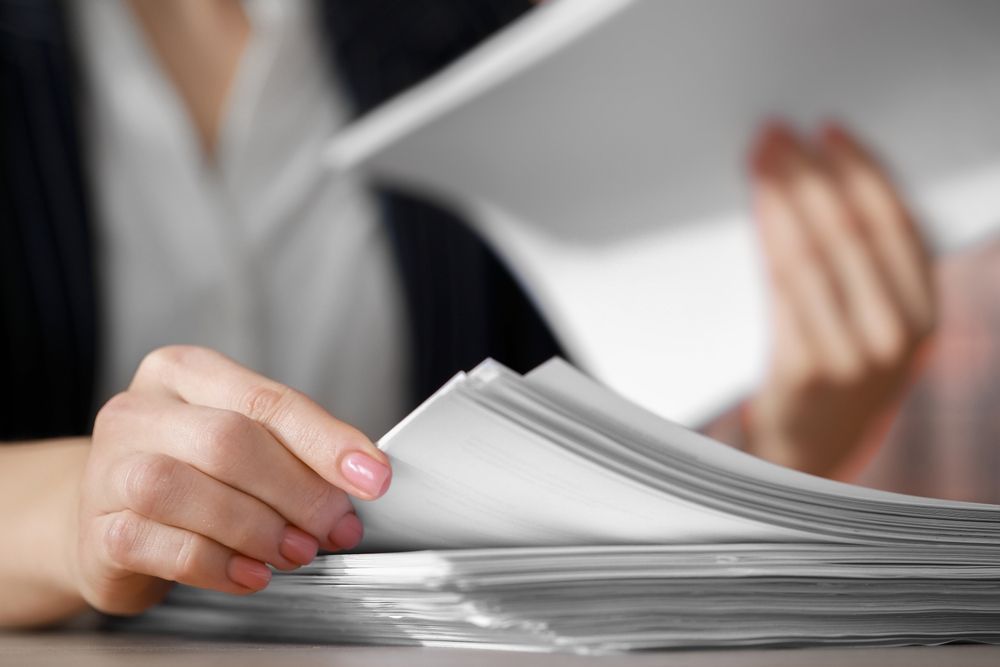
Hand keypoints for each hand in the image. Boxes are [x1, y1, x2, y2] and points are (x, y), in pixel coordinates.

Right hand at [73, 346, 391, 614]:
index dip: (326, 441)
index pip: (266, 400)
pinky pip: (166, 547)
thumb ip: (293, 449)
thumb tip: (360, 477)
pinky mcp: (98, 531)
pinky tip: (252, 573)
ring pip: (186, 489)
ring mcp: (110, 469)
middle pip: (228, 440)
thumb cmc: (189, 470)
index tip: (371, 476)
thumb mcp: (241, 442)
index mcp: (183, 373)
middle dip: (297, 491)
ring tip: (296, 551)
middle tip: (336, 527)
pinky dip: (221, 565)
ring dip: (258, 527)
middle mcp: (139, 411)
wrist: (106, 514)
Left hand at [745, 123, 935, 476]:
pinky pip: (784, 283)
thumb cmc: (837, 374)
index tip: (829, 130)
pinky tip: (756, 202)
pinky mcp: (806, 366)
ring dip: (783, 192)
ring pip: (815, 249)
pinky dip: (769, 232)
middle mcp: (898, 333)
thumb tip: (825, 179)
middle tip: (778, 132)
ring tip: (759, 155)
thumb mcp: (873, 321)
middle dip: (812, 170)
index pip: (897, 221)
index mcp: (925, 312)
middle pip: (852, 228)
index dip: (862, 168)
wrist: (808, 450)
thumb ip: (865, 265)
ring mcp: (854, 353)